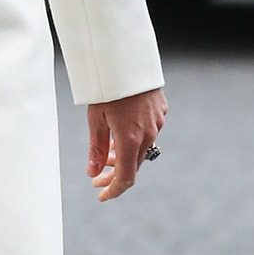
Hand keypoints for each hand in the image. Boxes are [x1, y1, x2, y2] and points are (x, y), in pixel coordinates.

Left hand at [87, 88, 166, 202]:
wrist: (128, 59)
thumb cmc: (107, 87)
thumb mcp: (95, 118)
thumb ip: (96, 148)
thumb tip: (92, 173)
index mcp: (130, 139)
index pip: (126, 177)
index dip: (113, 190)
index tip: (101, 195)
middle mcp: (148, 134)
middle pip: (133, 165)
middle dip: (114, 173)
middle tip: (96, 177)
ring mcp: (157, 122)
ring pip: (140, 149)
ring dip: (123, 156)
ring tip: (104, 154)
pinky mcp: (160, 111)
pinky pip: (147, 133)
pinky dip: (132, 140)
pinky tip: (119, 135)